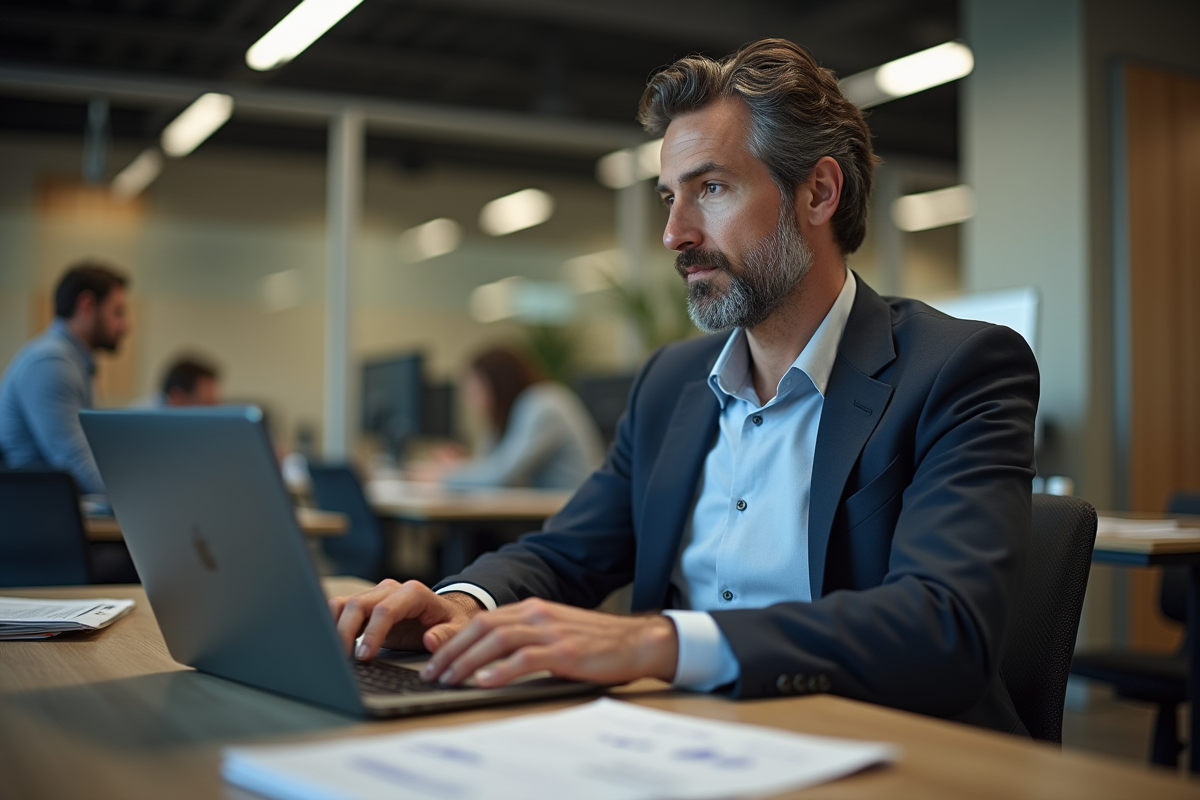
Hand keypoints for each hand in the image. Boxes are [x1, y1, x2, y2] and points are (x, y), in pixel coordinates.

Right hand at [328, 579, 483, 658]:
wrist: (445, 614)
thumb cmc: (450, 622)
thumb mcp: (457, 630)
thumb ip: (446, 635)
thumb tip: (430, 640)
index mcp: (413, 593)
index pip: (385, 610)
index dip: (372, 633)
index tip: (364, 656)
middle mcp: (391, 590)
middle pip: (358, 605)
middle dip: (346, 632)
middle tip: (344, 660)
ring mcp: (375, 595)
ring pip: (343, 604)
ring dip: (334, 627)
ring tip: (334, 655)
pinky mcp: (365, 605)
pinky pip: (340, 609)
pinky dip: (331, 624)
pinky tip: (332, 645)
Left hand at [420, 598, 678, 687]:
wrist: (636, 642)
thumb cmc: (595, 643)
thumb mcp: (554, 632)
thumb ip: (525, 638)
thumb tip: (487, 658)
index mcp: (532, 608)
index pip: (482, 620)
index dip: (453, 640)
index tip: (434, 661)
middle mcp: (537, 614)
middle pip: (482, 627)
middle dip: (451, 651)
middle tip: (432, 673)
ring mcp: (551, 631)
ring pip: (497, 640)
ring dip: (467, 661)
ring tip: (449, 679)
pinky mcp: (565, 651)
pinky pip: (525, 658)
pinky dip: (500, 671)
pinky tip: (485, 682)